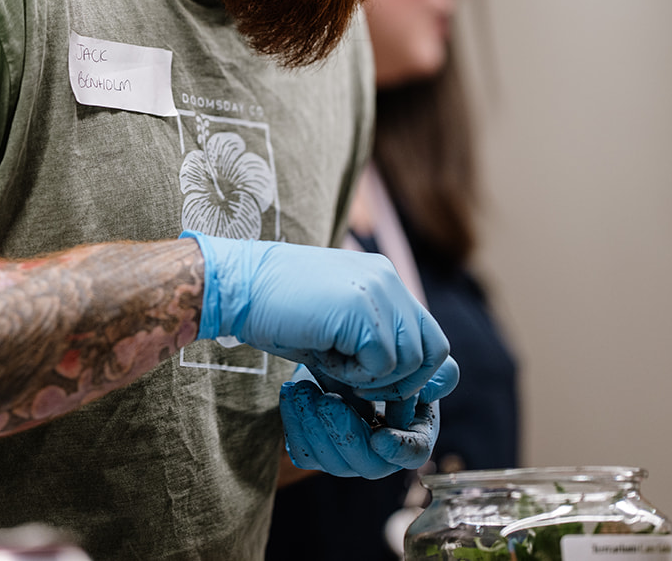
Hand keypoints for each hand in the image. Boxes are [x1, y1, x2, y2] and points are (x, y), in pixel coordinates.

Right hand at [181, 231, 453, 399]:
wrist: (237, 287)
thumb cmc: (279, 312)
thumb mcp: (337, 330)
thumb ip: (373, 347)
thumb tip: (409, 388)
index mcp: (383, 280)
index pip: (429, 334)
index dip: (417, 372)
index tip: (384, 392)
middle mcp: (387, 280)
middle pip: (434, 350)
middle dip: (404, 383)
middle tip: (362, 388)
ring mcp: (377, 291)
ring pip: (411, 360)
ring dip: (375, 379)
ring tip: (336, 367)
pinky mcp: (361, 308)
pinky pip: (382, 362)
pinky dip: (355, 374)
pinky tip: (325, 360)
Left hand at [279, 362, 451, 477]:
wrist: (330, 346)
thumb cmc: (376, 351)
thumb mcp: (407, 351)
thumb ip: (432, 366)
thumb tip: (438, 386)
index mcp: (410, 430)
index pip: (413, 452)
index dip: (400, 449)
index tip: (381, 436)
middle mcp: (379, 450)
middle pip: (369, 464)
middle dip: (346, 434)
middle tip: (328, 401)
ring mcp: (347, 454)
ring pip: (332, 463)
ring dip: (315, 427)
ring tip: (302, 389)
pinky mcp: (316, 449)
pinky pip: (303, 453)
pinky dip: (294, 424)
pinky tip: (290, 392)